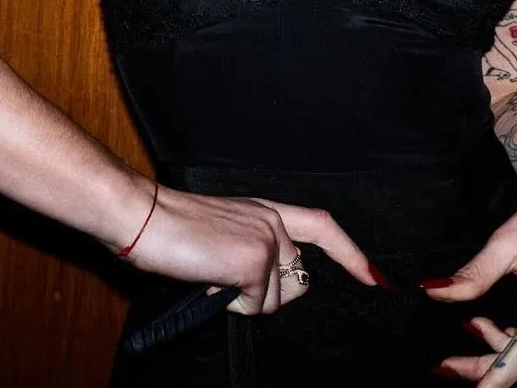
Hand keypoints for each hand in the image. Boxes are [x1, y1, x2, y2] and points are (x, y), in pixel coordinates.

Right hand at [119, 182, 382, 315]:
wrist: (144, 216)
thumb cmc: (172, 228)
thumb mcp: (224, 232)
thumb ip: (254, 249)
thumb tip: (268, 285)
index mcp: (266, 210)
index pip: (321, 225)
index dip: (350, 252)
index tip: (373, 276)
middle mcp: (273, 221)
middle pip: (298, 281)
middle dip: (267, 295)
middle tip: (225, 279)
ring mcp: (267, 241)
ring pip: (276, 300)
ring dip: (244, 300)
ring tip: (211, 274)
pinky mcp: (254, 262)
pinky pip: (255, 306)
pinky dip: (230, 304)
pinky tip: (209, 280)